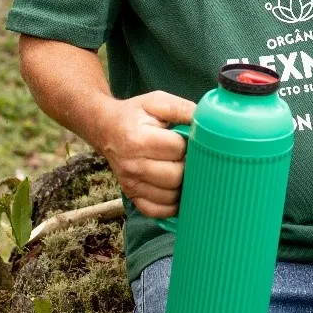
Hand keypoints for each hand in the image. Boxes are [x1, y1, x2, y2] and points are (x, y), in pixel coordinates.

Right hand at [94, 90, 195, 218]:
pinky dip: (170, 206)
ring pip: (169, 196)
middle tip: (189, 157)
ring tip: (183, 171)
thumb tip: (206, 121)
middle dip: (188, 167)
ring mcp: (130, 183)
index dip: (189, 144)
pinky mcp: (131, 195)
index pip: (177, 149)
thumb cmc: (134, 114)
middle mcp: (132, 165)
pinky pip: (156, 211)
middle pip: (175, 176)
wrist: (106, 128)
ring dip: (183, 186)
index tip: (189, 139)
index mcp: (138, 139)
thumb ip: (181, 108)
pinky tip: (176, 191)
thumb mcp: (156, 101)